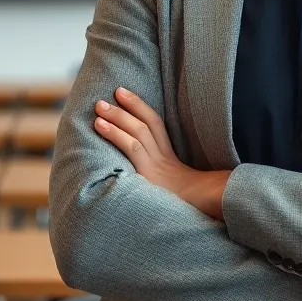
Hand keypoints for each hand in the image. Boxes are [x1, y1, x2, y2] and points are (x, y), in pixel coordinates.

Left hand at [93, 87, 229, 219]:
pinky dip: (116, 135)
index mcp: (169, 156)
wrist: (202, 208)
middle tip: (103, 99)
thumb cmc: (183, 203)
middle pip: (145, 125)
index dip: (139, 106)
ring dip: (117, 119)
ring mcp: (155, 166)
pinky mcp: (148, 175)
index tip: (122, 92)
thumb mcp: (175, 184)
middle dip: (125, 109)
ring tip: (99, 111)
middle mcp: (162, 157)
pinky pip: (132, 150)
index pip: (155, 124)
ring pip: (137, 134)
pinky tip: (101, 128)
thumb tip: (142, 160)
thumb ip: (162, 171)